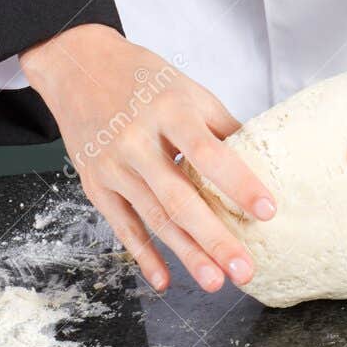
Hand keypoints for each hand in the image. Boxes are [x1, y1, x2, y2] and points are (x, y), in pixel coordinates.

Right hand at [19, 25, 276, 295]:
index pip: (208, 153)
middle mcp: (137, 140)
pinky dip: (143, 255)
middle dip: (214, 238)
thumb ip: (219, 125)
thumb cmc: (141, 77)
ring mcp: (112, 165)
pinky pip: (122, 226)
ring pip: (154, 218)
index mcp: (168, 109)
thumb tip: (260, 162)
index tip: (268, 211)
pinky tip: (165, 280)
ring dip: (186, 254)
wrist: (78, 65)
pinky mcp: (95, 183)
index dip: (239, 183)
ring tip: (216, 281)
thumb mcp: (185, 87)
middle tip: (245, 269)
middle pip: (179, 197)